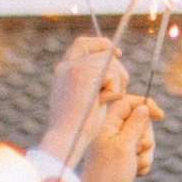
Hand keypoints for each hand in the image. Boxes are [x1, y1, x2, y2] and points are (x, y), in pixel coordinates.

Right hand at [44, 31, 125, 167]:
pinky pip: (113, 76)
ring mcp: (75, 67)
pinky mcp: (85, 74)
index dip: (102, 44)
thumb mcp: (84, 99)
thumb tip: (112, 62)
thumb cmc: (76, 127)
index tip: (117, 52)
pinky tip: (100, 103)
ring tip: (102, 102)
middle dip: (118, 72)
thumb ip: (93, 81)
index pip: (83, 44)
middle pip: (105, 54)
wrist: (66, 137)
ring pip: (112, 65)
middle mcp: (67, 64)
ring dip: (116, 86)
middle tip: (113, 94)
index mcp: (63, 70)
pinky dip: (114, 92)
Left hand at [71, 92, 155, 181]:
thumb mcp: (124, 145)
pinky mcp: (126, 157)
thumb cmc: (109, 173)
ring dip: (146, 152)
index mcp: (107, 124)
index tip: (160, 114)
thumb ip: (135, 124)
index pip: (127, 104)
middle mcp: (113, 132)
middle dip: (146, 136)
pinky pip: (143, 153)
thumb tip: (143, 107)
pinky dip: (144, 161)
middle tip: (139, 149)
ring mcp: (119, 145)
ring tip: (137, 163)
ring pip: (144, 138)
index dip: (144, 105)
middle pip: (140, 122)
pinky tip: (137, 171)